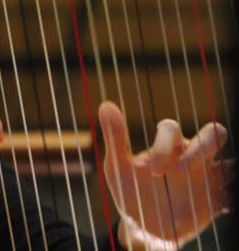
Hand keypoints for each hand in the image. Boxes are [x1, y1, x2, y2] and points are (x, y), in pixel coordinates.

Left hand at [99, 101, 228, 248]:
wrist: (141, 226)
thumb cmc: (130, 191)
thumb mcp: (118, 167)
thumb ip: (115, 137)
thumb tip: (105, 104)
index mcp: (168, 146)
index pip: (172, 129)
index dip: (164, 143)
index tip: (152, 169)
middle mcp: (191, 155)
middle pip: (211, 134)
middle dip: (198, 149)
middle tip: (179, 172)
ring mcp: (207, 177)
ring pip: (229, 160)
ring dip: (223, 167)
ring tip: (206, 184)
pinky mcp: (218, 200)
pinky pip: (234, 189)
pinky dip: (233, 191)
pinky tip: (226, 200)